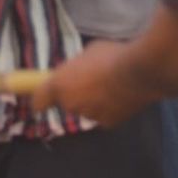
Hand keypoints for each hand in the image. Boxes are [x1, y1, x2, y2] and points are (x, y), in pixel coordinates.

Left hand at [31, 39, 147, 127]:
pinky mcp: (107, 124)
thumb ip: (78, 66)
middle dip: (75, 94)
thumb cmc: (111, 55)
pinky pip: (103, 115)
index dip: (39, 100)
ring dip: (93, 101)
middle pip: (66, 102)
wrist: (140, 72)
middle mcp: (70, 103)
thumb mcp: (88, 53)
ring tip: (110, 86)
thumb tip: (79, 70)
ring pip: (86, 109)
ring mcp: (88, 116)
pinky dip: (109, 109)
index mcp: (59, 84)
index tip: (40, 99)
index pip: (38, 101)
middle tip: (90, 80)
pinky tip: (121, 96)